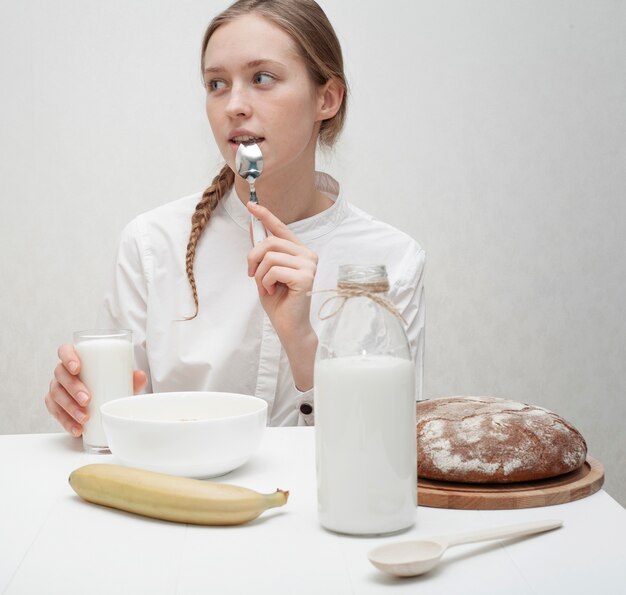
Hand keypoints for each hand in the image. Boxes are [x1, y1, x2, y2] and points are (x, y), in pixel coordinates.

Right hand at [44, 343, 147, 436]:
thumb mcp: (121, 378)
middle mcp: (63, 371)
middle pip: (60, 374)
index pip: (65, 351)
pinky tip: (77, 429)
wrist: (105, 398)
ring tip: (84, 417)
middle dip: (73, 388)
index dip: (68, 357)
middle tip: (87, 399)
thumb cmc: (110, 382)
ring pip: (56, 394)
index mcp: (77, 357)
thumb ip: (132, 377)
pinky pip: (55, 412)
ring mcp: (57, 387)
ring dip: (69, 407)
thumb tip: (141, 376)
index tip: (77, 368)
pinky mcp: (55, 404)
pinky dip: (66, 422)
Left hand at [246, 202, 317, 389]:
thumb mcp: (265, 274)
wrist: (290, 327)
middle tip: (252, 275)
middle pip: (270, 241)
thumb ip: (262, 253)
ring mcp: (309, 265)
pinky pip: (274, 270)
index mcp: (300, 252)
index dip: (266, 215)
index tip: (251, 205)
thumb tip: (254, 228)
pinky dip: (266, 282)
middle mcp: (307, 255)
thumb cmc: (280, 303)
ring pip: (270, 256)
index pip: (281, 228)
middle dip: (253, 257)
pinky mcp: (305, 276)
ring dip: (260, 274)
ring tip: (266, 288)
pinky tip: (273, 292)